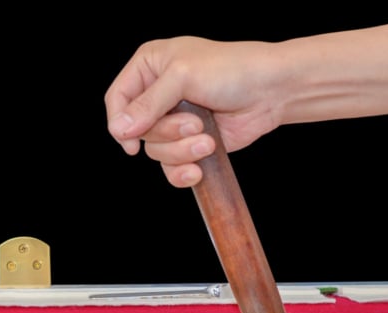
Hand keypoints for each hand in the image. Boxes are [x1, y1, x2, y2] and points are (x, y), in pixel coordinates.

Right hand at [105, 37, 284, 186]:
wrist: (270, 91)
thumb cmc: (231, 70)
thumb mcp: (183, 77)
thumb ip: (148, 104)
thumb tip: (119, 129)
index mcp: (150, 66)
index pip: (117, 99)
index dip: (119, 122)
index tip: (130, 141)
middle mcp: (157, 94)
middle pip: (137, 130)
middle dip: (166, 134)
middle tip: (195, 124)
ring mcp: (174, 120)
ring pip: (156, 151)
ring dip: (181, 151)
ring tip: (207, 140)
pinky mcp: (189, 143)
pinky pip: (171, 167)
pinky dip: (183, 171)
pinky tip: (197, 170)